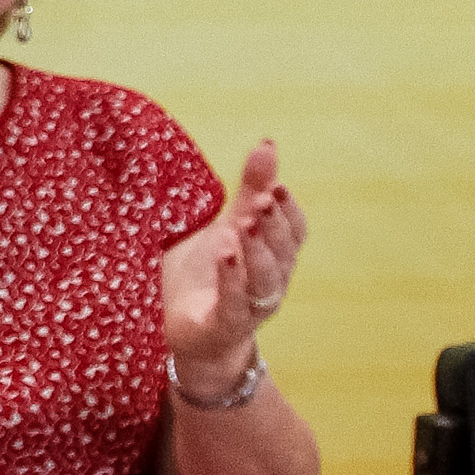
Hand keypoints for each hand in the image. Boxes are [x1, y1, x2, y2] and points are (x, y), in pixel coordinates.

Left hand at [162, 140, 302, 391]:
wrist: (180, 330)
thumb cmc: (206, 273)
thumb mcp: (226, 225)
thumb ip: (248, 190)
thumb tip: (269, 144)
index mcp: (274, 255)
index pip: (294, 230)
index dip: (287, 210)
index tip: (275, 185)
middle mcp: (270, 281)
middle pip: (282, 251)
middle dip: (273, 225)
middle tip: (260, 199)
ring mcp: (250, 306)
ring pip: (264, 278)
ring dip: (256, 250)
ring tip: (244, 224)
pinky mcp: (224, 325)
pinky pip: (235, 303)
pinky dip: (232, 279)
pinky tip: (225, 255)